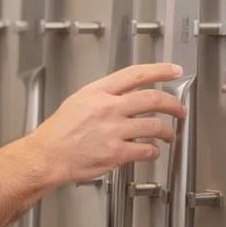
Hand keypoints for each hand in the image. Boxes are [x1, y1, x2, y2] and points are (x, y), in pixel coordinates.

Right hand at [30, 63, 186, 186]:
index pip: (136, 74)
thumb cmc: (58, 133)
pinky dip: (154, 151)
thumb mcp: (77, 102)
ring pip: (155, 125)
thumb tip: (125, 96)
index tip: (174, 71)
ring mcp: (113, 131)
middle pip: (153, 98)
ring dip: (168, 130)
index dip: (160, 70)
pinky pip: (146, 150)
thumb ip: (102, 97)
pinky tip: (151, 150)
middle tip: (179, 109)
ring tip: (169, 134)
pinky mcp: (116, 153)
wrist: (46, 156)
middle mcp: (107, 109)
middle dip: (173, 104)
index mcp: (97, 93)